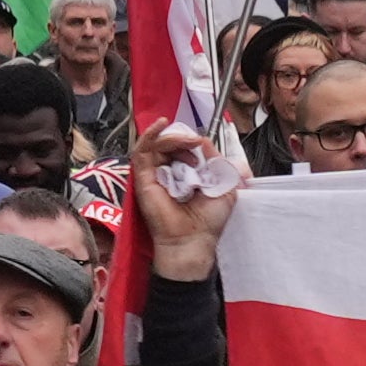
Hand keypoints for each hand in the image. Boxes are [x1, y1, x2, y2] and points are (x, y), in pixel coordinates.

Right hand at [129, 139, 234, 283]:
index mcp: (184, 176)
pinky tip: (160, 125)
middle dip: (183, 139)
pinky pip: (141, 151)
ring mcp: (153, 176)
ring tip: (188, 143)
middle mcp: (167, 174)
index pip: (182, 148)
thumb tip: (203, 141)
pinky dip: (150, 135)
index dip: (190, 141)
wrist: (195, 240)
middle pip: (168, 144)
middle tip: (196, 144)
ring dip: (173, 138)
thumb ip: (215, 161)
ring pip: (156, 144)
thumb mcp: (223, 183)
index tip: (203, 144)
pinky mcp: (143, 179)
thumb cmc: (209, 220)